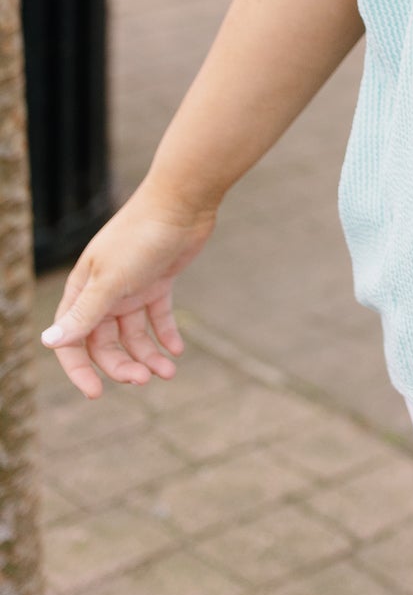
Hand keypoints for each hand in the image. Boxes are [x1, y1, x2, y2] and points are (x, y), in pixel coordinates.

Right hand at [39, 179, 217, 398]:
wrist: (182, 201)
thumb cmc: (141, 237)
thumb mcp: (110, 280)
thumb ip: (84, 314)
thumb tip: (48, 341)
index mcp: (84, 289)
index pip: (73, 339)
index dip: (80, 369)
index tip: (96, 393)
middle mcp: (104, 291)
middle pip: (106, 342)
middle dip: (122, 364)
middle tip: (144, 380)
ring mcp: (132, 286)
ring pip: (134, 333)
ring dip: (148, 355)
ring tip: (168, 372)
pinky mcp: (158, 280)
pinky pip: (158, 316)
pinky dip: (166, 334)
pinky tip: (177, 351)